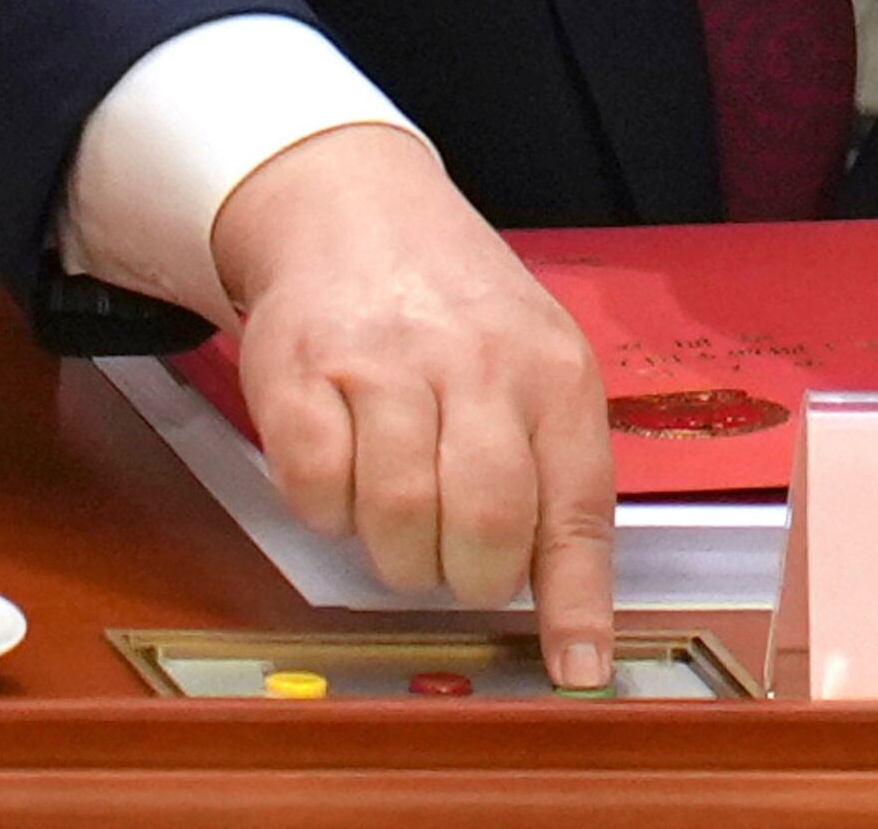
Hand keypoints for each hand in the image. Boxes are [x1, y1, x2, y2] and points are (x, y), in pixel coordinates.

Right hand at [209, 124, 616, 686]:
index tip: (577, 669)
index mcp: (553, 371)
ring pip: (398, 517)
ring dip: (396, 551)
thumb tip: (574, 612)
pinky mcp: (300, 371)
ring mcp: (384, 363)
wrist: (356, 207)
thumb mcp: (538, 367)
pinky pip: (314, 489)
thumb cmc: (458, 309)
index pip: (578, 508)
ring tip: (401, 517)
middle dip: (470, 576)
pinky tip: (343, 473)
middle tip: (458, 564)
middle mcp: (477, 362)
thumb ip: (557, 474)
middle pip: (486, 523)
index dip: (576, 604)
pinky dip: (328, 510)